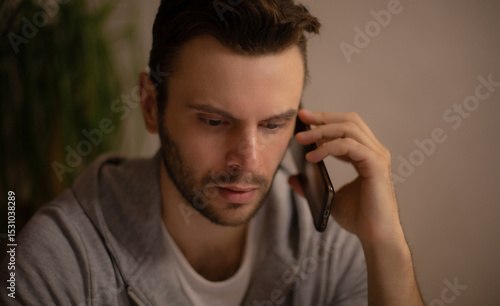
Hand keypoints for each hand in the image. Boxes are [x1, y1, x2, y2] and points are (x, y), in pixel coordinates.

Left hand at [289, 109, 403, 245]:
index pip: (346, 127)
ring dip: (322, 130)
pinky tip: (312, 157)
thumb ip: (312, 185)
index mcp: (366, 154)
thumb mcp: (329, 197)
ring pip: (349, 128)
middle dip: (323, 117)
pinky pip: (349, 145)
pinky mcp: (376, 165)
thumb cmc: (358, 218)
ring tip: (301, 139)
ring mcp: (377, 156)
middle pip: (349, 121)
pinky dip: (328, 147)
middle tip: (301, 117)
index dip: (325, 120)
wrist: (374, 236)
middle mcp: (374, 151)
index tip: (304, 119)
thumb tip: (293, 179)